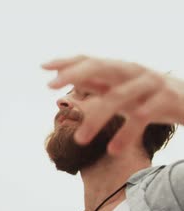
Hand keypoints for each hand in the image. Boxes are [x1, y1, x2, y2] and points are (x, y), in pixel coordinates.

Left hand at [42, 55, 183, 154]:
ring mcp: (151, 83)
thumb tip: (63, 84)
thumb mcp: (121, 93)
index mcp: (120, 70)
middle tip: (51, 87)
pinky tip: (113, 150)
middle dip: (75, 74)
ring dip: (96, 119)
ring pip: (118, 97)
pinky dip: (127, 133)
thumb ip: (96, 87)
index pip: (90, 60)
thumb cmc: (151, 98)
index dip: (67, 61)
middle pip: (101, 67)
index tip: (43, 67)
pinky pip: (144, 116)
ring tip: (80, 141)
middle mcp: (133, 71)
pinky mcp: (167, 99)